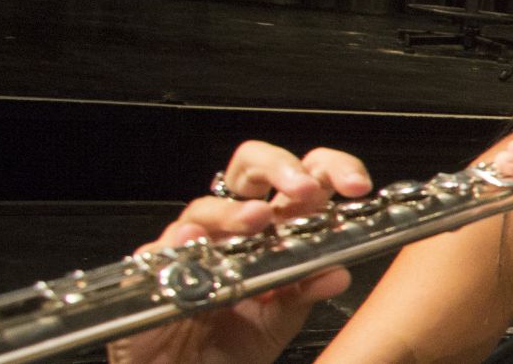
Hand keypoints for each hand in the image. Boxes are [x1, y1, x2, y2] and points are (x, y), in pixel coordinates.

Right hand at [107, 142, 371, 363]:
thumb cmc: (231, 346)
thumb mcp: (281, 319)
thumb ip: (307, 292)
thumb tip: (338, 273)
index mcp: (273, 232)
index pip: (302, 183)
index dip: (329, 172)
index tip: (355, 185)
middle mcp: (234, 230)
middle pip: (249, 169)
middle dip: (278, 166)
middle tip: (302, 187)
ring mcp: (194, 245)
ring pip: (206, 207)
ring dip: (233, 211)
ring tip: (256, 218)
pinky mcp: (157, 268)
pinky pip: (162, 248)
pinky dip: (180, 241)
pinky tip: (194, 240)